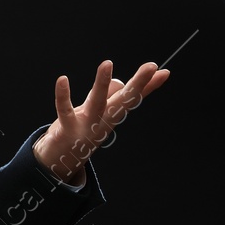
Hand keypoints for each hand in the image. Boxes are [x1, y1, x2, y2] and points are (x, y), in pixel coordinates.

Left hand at [32, 60, 168, 182]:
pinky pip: (65, 111)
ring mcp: (86, 126)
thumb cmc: (79, 133)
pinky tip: (63, 79)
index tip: (164, 72)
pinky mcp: (67, 129)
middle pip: (123, 100)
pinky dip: (63, 96)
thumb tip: (120, 82)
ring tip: (107, 63)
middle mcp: (103, 120)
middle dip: (138, 83)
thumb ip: (108, 98)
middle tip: (151, 66)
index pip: (133, 98)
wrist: (60, 161)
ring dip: (102, 83)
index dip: (148, 86)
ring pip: (97, 102)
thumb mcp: (96, 113)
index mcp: (112, 115)